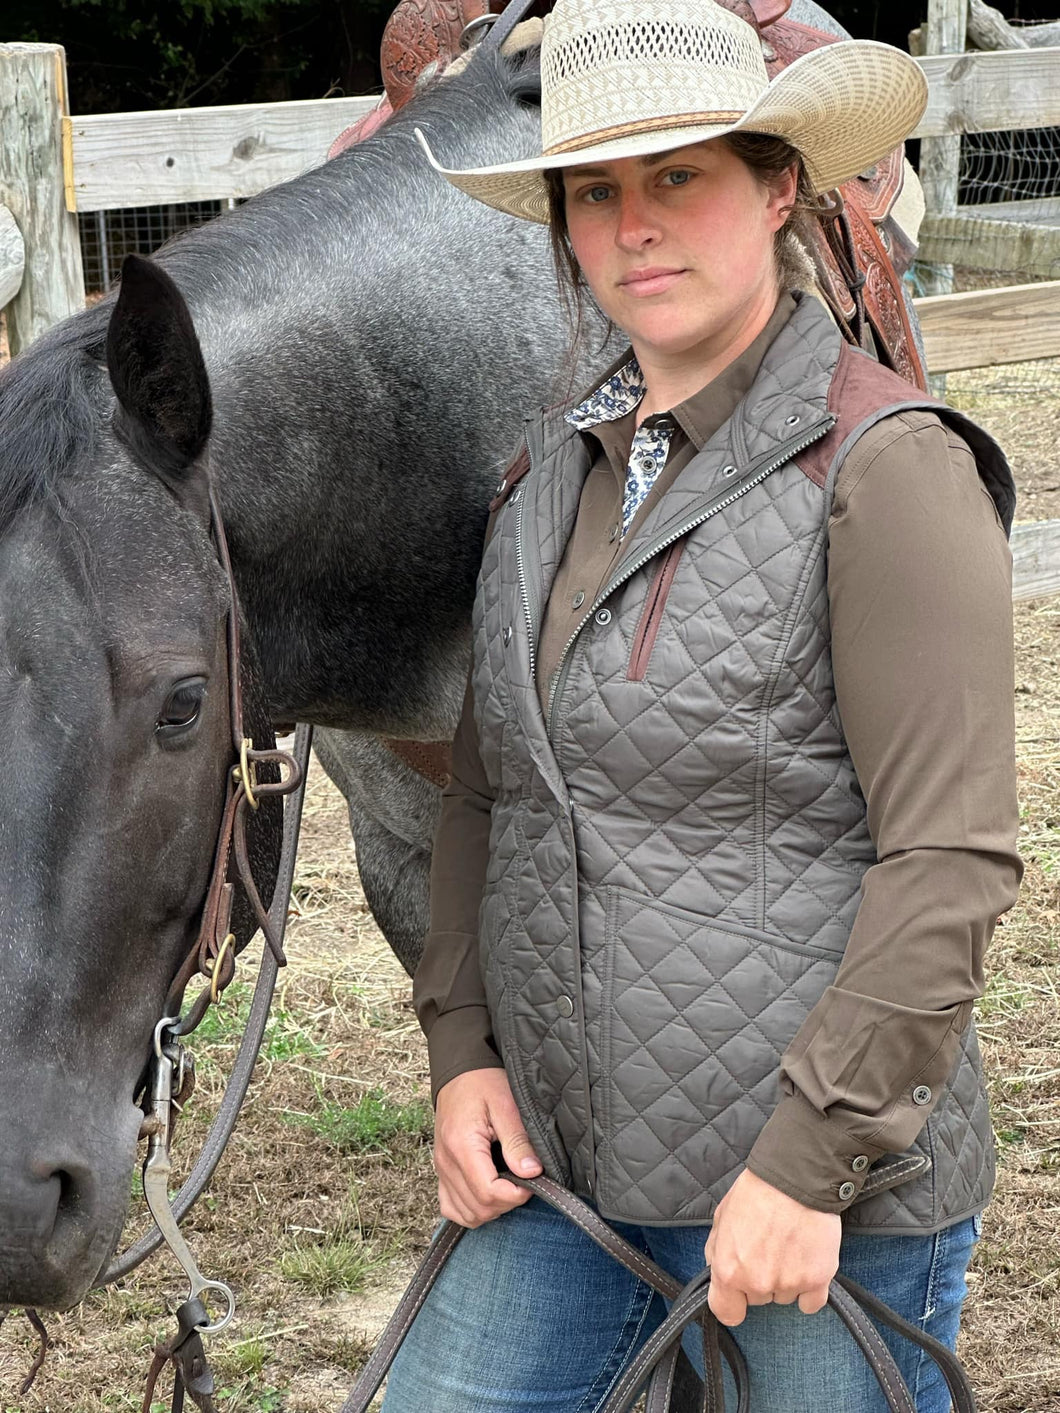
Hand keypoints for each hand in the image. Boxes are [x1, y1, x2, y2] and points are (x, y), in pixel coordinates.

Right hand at [433, 1068, 542, 1227]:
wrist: (459, 1072)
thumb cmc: (483, 1082)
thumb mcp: (506, 1103)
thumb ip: (518, 1140)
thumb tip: (531, 1172)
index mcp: (461, 1145)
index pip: (487, 1192)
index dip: (515, 1195)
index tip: (532, 1182)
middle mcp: (446, 1162)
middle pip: (477, 1208)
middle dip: (506, 1202)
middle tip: (523, 1181)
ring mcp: (441, 1169)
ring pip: (465, 1214)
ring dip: (491, 1209)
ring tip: (508, 1186)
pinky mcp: (441, 1171)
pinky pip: (451, 1207)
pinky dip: (470, 1210)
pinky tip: (487, 1195)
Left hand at [703, 1169, 841, 1325]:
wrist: (795, 1177)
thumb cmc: (756, 1192)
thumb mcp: (721, 1216)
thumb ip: (716, 1251)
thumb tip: (717, 1270)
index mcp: (729, 1270)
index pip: (726, 1313)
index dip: (731, 1302)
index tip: (737, 1294)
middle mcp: (758, 1283)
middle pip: (757, 1299)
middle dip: (759, 1279)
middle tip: (766, 1247)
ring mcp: (789, 1284)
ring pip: (784, 1296)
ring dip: (785, 1279)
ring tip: (787, 1245)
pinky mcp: (818, 1280)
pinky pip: (811, 1302)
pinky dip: (809, 1289)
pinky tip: (805, 1264)